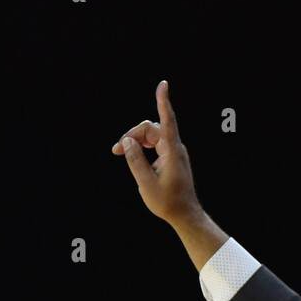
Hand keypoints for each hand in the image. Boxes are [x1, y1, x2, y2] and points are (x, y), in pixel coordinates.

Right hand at [111, 81, 200, 224]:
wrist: (185, 216)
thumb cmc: (168, 203)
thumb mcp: (146, 183)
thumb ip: (135, 160)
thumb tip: (127, 140)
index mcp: (172, 152)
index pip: (167, 121)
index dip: (163, 102)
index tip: (163, 84)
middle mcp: (175, 148)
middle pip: (150, 128)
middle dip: (132, 135)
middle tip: (116, 150)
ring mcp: (174, 152)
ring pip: (150, 135)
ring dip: (135, 141)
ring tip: (120, 153)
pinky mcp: (171, 157)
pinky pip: (153, 144)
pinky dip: (141, 148)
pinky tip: (134, 159)